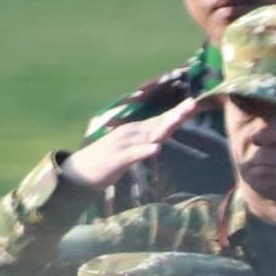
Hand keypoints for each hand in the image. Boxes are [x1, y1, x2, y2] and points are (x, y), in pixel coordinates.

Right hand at [56, 98, 211, 190]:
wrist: (79, 172)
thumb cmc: (108, 160)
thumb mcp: (132, 149)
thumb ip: (146, 142)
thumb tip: (163, 138)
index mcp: (137, 131)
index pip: (161, 120)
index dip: (178, 113)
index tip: (196, 104)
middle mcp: (131, 133)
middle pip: (158, 123)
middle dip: (176, 114)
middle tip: (194, 103)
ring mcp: (124, 144)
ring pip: (148, 135)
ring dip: (164, 126)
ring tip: (180, 117)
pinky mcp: (117, 159)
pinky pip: (133, 154)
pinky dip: (145, 151)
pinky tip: (156, 149)